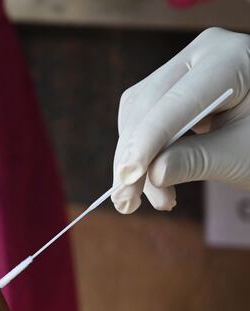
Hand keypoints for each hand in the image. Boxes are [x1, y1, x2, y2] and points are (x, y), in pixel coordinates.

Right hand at [112, 27, 249, 213]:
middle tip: (126, 202)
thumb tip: (151, 174)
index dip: (147, 141)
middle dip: (134, 157)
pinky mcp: (172, 88)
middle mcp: (202, 54)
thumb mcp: (241, 155)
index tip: (128, 178)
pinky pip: (141, 119)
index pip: (176, 102)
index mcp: (231, 59)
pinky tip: (146, 182)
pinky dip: (139, 153)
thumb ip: (195, 161)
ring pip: (136, 115)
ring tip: (137, 201)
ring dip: (132, 160)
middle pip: (147, 105)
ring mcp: (184, 68)